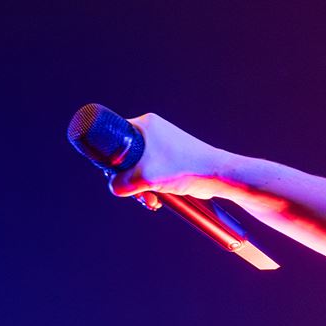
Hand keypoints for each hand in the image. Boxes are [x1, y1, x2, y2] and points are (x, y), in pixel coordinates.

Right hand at [107, 113, 231, 202]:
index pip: (113, 137)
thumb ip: (121, 184)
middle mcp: (152, 132)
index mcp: (144, 125)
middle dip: (129, 180)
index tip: (117, 174)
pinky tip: (158, 200)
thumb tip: (115, 187)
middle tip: (137, 192)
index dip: (110, 158)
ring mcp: (161, 147)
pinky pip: (150, 174)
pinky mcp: (168, 161)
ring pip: (137, 169)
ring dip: (141, 188)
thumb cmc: (184, 168)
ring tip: (151, 199)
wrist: (216, 176)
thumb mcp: (144, 177)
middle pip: (124, 158)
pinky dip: (151, 188)